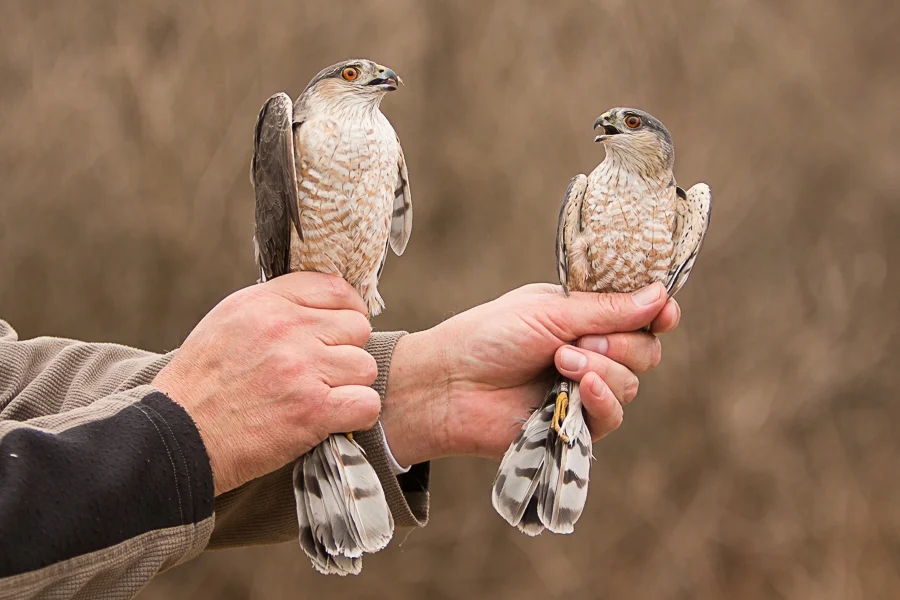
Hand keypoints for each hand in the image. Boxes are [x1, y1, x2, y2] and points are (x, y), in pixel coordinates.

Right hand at [152, 273, 379, 495]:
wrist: (176, 438)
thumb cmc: (200, 386)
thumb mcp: (227, 324)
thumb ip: (273, 309)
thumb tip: (321, 306)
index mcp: (264, 303)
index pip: (335, 288)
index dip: (347, 310)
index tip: (340, 330)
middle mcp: (285, 329)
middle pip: (357, 327)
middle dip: (346, 352)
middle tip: (322, 373)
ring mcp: (301, 369)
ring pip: (365, 367)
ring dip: (350, 386)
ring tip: (321, 399)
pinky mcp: (312, 410)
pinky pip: (366, 403)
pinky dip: (355, 415)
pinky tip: (332, 420)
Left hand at [381, 282, 678, 464]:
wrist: (450, 384)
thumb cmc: (489, 336)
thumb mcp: (549, 312)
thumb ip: (606, 310)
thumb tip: (661, 295)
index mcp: (583, 316)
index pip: (639, 315)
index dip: (658, 313)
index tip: (665, 313)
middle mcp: (590, 352)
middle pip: (645, 350)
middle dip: (622, 343)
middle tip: (581, 340)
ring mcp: (584, 389)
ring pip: (631, 383)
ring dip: (602, 370)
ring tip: (558, 362)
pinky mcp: (576, 424)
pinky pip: (613, 415)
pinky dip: (603, 399)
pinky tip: (581, 388)